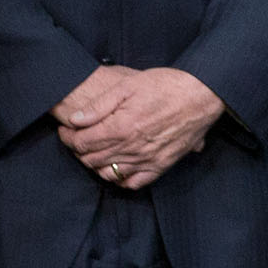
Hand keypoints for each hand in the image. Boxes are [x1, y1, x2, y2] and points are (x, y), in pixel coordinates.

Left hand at [59, 65, 228, 190]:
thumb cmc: (165, 85)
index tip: (66, 130)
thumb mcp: (128, 86)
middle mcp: (132, 148)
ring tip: (95, 151)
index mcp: (120, 127)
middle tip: (76, 138)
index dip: (68, 137)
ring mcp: (147, 159)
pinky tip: (117, 167)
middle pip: (92, 159)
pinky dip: (121, 179)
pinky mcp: (161, 165)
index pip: (82, 143)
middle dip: (78, 150)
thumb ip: (99, 105)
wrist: (201, 95)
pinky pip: (134, 183)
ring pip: (109, 173)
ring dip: (95, 164)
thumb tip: (75, 119)